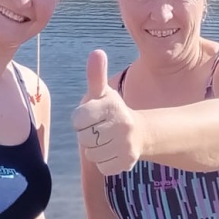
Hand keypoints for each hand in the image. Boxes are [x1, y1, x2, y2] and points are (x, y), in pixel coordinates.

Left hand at [72, 50, 143, 174]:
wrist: (140, 133)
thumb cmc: (112, 111)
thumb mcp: (103, 93)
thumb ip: (96, 75)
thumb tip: (97, 52)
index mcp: (111, 105)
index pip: (78, 118)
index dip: (81, 119)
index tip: (91, 116)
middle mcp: (121, 124)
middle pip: (84, 138)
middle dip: (87, 135)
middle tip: (99, 129)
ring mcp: (125, 144)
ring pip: (92, 154)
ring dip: (94, 150)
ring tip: (105, 140)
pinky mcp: (127, 162)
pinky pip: (102, 167)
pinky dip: (104, 162)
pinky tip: (112, 151)